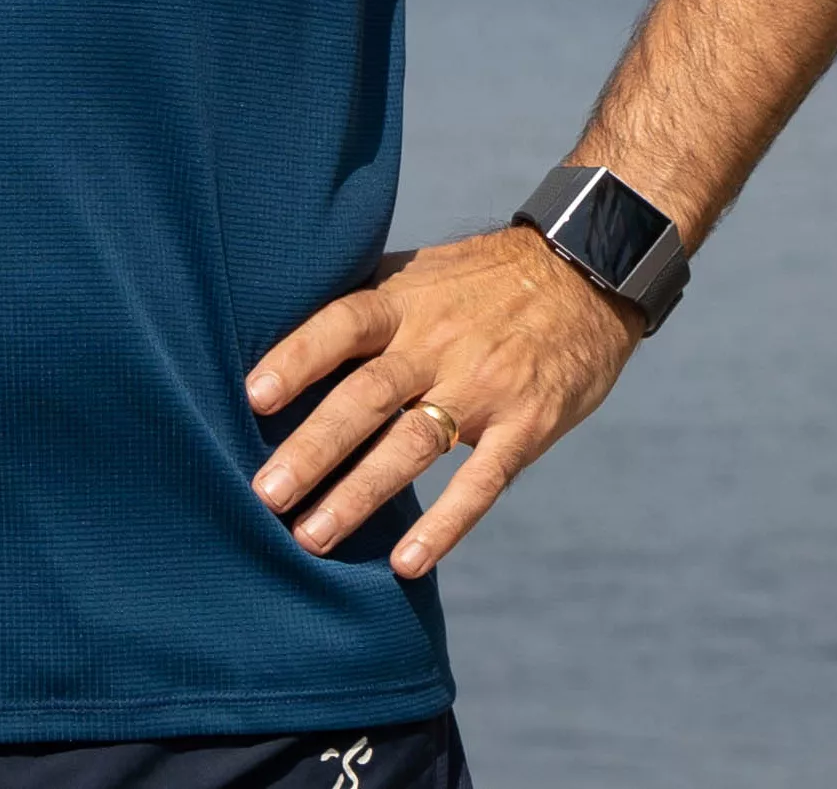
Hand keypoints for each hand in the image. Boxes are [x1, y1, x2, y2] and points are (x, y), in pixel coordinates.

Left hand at [245, 225, 637, 578]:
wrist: (582, 273)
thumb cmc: (479, 279)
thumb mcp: (418, 273)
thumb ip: (364, 306)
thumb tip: (280, 338)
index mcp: (404, 301)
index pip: (341, 324)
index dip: (297, 357)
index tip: (254, 397)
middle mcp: (437, 343)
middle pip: (367, 396)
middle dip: (313, 448)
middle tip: (265, 495)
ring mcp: (484, 386)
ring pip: (413, 445)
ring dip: (359, 495)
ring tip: (311, 538)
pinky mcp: (526, 425)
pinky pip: (482, 482)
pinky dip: (444, 524)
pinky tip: (406, 563)